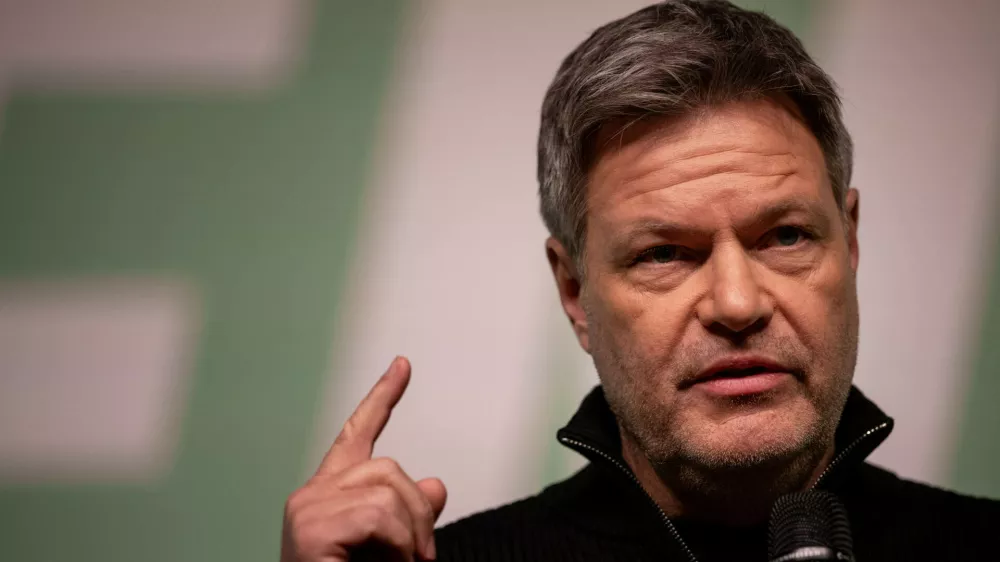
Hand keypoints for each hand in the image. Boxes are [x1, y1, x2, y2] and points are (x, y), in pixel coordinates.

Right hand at [280, 357, 446, 560]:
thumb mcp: (395, 552)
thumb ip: (410, 517)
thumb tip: (437, 483)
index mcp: (332, 496)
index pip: (357, 434)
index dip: (382, 398)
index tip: (403, 365)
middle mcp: (312, 495)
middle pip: (389, 468)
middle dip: (417, 516)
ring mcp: (306, 509)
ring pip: (389, 488)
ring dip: (409, 537)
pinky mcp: (309, 526)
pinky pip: (379, 515)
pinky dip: (396, 547)